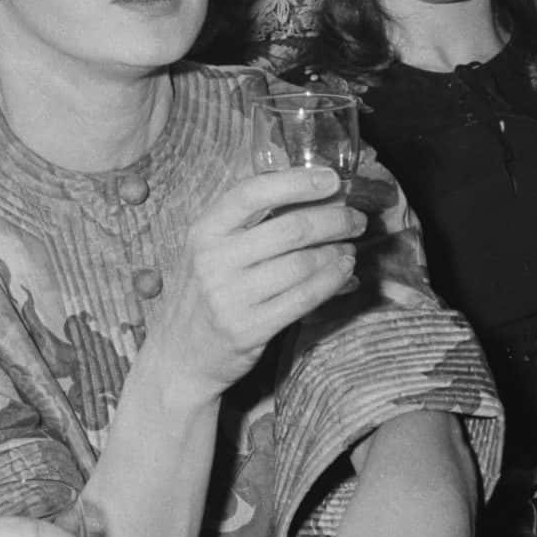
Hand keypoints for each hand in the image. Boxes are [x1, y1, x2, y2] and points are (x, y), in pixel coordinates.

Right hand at [143, 168, 363, 397]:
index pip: (252, 193)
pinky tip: (344, 273)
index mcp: (204, 231)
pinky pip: (304, 298)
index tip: (331, 179)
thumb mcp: (209, 251)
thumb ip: (247, 223)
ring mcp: (229, 297)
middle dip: (334, 220)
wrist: (180, 356)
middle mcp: (213, 260)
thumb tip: (311, 195)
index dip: (297, 182)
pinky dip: (332, 282)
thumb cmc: (204, 295)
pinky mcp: (249, 329)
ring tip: (349, 249)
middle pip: (290, 229)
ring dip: (337, 253)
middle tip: (356, 219)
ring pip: (302, 264)